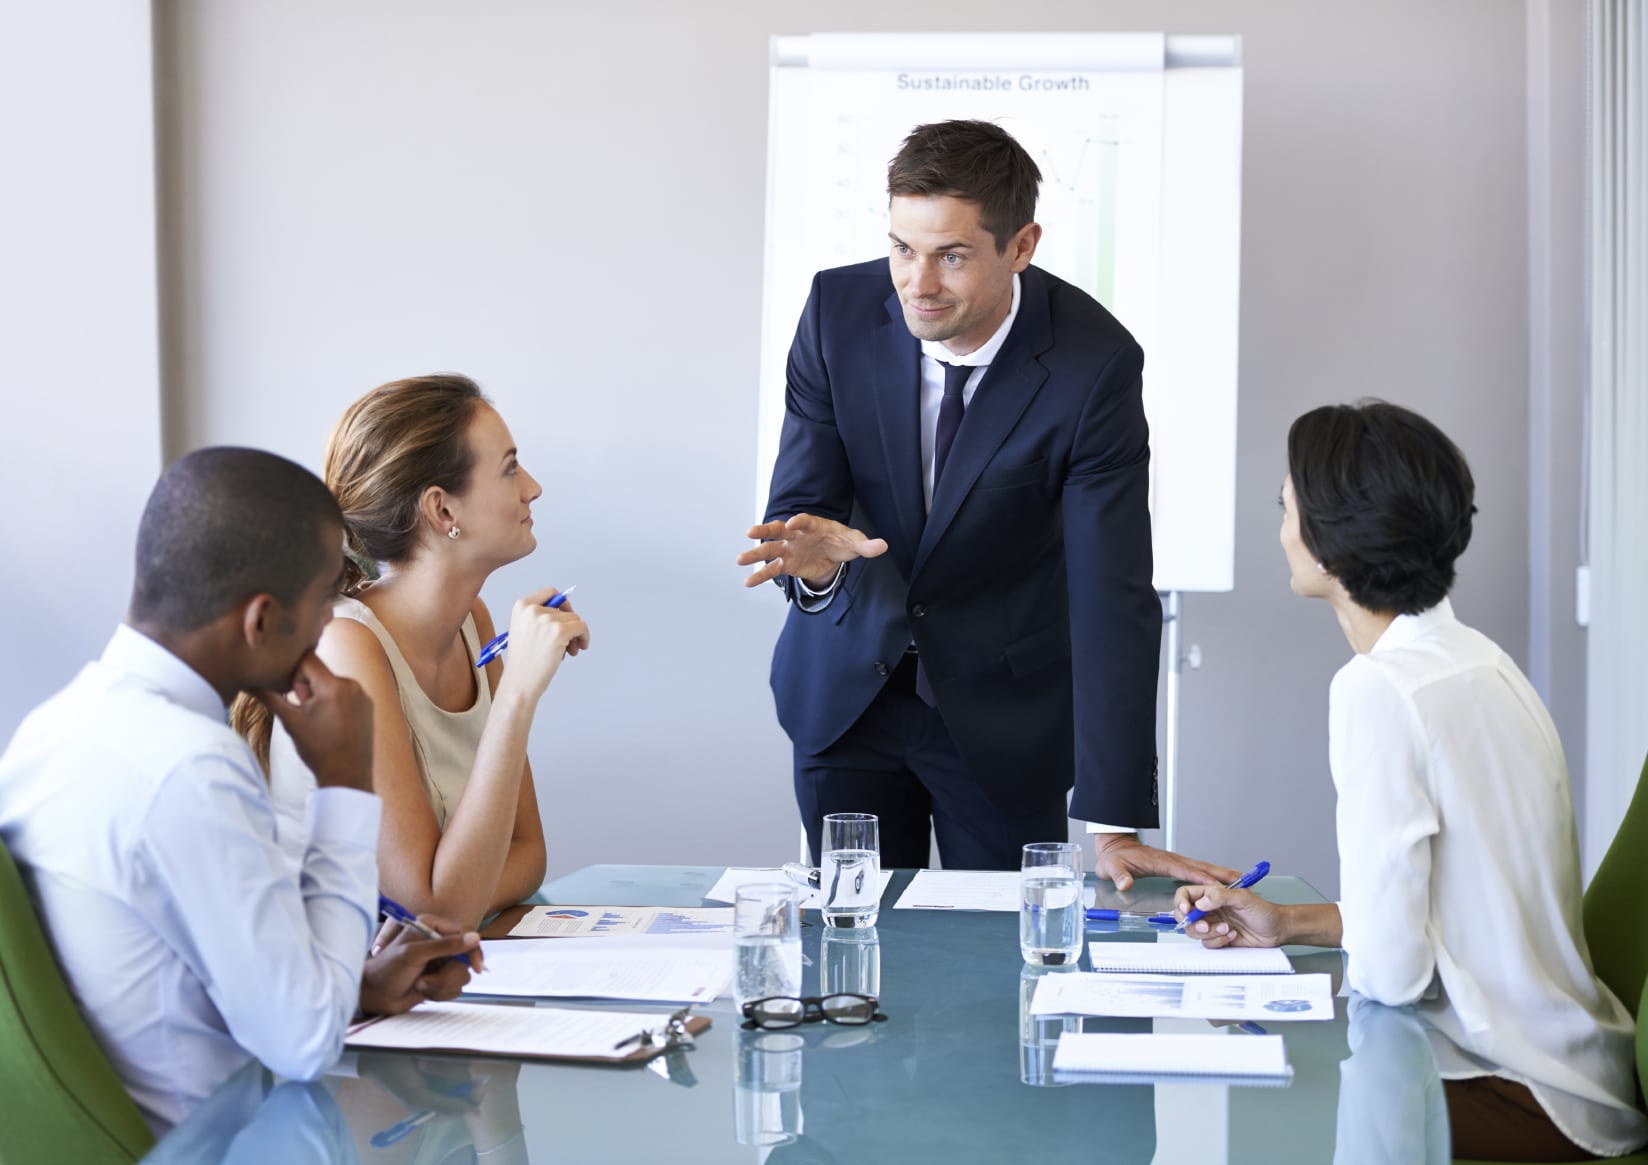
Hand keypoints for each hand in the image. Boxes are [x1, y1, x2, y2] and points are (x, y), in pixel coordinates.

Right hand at [253, 651, 373, 790]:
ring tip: (317, 719)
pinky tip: (330, 723)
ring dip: (319, 693)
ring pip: (331, 681)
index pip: (306, 658)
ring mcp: (362, 694)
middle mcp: (352, 684)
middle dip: (306, 685)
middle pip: (318, 670)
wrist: (347, 775)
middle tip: (304, 710)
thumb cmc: (317, 750)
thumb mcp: (290, 721)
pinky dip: (333, 700)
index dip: (293, 672)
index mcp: (333, 686)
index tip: (290, 691)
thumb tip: (246, 681)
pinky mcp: (368, 704)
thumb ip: (269, 696)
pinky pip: (345, 692)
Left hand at [359, 913, 481, 1015]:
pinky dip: (440, 993)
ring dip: (441, 986)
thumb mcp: (414, 954)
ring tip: (421, 985)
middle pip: (465, 959)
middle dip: (447, 975)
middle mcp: (438, 942)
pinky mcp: (439, 979)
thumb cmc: (386, 970)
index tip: (476, 968)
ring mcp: (440, 962)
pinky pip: (455, 988)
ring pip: (461, 976)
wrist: (373, 996)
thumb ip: (445, 945)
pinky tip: (423, 992)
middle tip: (426, 981)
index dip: (473, 951)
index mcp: (432, 927)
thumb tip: (475, 937)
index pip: (465, 934)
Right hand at [496, 587, 589, 700]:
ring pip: (575, 619)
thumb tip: (568, 612)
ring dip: (575, 635)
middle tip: (568, 643)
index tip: (566, 616)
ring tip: (567, 651)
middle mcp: (533, 609)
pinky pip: (582, 627)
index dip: (562, 604)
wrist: (519, 682)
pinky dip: (584, 637)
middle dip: (569, 625)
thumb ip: (540, 617)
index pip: (550, 592)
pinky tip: (579, 648)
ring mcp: (546, 619)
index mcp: (521, 606)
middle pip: (565, 609)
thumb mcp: (524, 629)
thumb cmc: (523, 661)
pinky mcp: (559, 631)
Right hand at [737, 514, 887, 588]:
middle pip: (778, 530)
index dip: (798, 520)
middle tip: (751, 531)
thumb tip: (883, 546)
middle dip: (765, 530)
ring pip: (769, 549)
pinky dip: (761, 576)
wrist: (833, 554)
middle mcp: (796, 534)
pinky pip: (771, 569)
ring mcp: (788, 548)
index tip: (791, 522)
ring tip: (739, 560)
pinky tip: (748, 582)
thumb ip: (866, 545)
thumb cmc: (841, 542)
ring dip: (755, 554)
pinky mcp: (786, 563)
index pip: (803, 521)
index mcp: (812, 525)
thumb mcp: (855, 543)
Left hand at [1092, 833, 1239, 891]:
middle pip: (1204, 868)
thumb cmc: (1115, 857)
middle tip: (1246, 880)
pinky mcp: (1175, 866)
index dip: (1206, 880)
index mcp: (1163, 862)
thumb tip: (1125, 883)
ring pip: (1204, 868)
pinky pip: (1199, 871)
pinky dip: (1213, 876)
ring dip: (1223, 875)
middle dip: (1225, 874)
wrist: (1115, 846)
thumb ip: (1119, 875)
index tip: (1223, 887)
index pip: (1189, 872)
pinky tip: (1221, 883)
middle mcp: (1174, 861)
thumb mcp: (1112, 867)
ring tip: (1243, 881)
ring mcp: (1176, 862)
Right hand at [1171, 885, 1288, 948]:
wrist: (1277, 930)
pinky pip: (1207, 943)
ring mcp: (1213, 924)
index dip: (1181, 902)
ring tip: (1227, 928)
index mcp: (1211, 894)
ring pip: (1194, 932)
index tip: (1187, 910)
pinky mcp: (1218, 938)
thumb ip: (1220, 896)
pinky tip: (1232, 935)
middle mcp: (1209, 909)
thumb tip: (1201, 902)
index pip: (1186, 895)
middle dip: (1193, 923)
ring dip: (1210, 933)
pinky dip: (1219, 941)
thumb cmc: (1264, 911)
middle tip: (1205, 926)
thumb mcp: (1243, 898)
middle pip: (1185, 916)